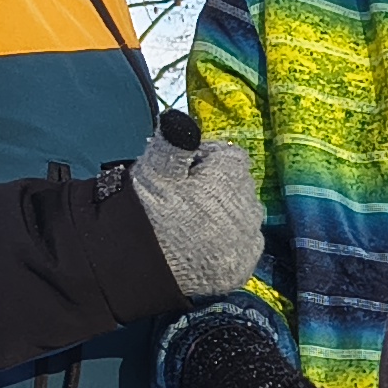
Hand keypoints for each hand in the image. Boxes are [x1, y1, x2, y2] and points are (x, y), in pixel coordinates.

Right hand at [109, 126, 263, 307]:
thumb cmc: (146, 213)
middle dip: (217, 187)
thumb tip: (180, 119)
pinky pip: (244, 247)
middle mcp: (248, 206)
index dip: (205, 160)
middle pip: (239, 186)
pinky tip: (204, 246)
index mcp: (231, 177)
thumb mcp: (154, 170)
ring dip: (226, 215)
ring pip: (244, 216)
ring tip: (192, 224)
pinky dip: (229, 244)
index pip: (229, 155)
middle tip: (183, 200)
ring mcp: (247, 240)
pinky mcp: (242, 267)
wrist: (140, 268)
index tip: (182, 173)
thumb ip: (173, 140)